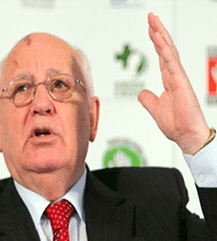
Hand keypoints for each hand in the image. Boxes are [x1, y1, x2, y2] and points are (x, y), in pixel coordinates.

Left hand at [138, 12, 209, 154]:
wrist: (185, 134)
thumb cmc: (176, 123)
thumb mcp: (155, 108)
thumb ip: (148, 99)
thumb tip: (141, 92)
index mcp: (169, 80)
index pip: (161, 56)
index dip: (156, 42)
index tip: (150, 30)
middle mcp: (175, 76)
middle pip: (166, 49)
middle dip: (158, 32)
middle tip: (151, 18)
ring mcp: (179, 77)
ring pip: (168, 51)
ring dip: (161, 35)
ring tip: (153, 21)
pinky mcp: (181, 82)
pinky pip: (171, 61)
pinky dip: (164, 49)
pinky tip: (158, 38)